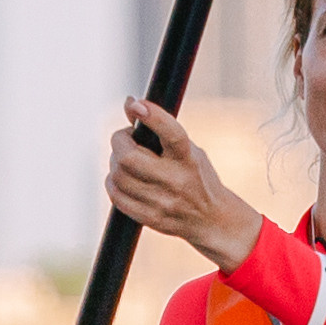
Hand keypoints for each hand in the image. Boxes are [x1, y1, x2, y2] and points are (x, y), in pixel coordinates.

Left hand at [106, 100, 261, 268]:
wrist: (211, 220)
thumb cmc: (196, 177)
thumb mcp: (190, 149)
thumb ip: (162, 129)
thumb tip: (130, 104)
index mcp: (189, 159)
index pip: (171, 134)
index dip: (152, 116)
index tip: (136, 104)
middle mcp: (176, 181)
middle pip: (129, 158)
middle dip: (119, 141)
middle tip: (127, 139)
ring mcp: (163, 203)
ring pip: (118, 176)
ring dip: (115, 162)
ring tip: (126, 160)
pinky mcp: (151, 218)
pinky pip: (117, 197)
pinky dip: (114, 183)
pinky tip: (123, 180)